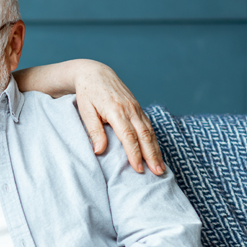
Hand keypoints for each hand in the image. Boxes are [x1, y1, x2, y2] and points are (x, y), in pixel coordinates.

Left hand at [71, 60, 163, 174]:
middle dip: (152, 156)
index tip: (138, 169)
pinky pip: (149, 125)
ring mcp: (136, 107)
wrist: (95, 73)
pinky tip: (156, 152)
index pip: (129, 137)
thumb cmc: (87, 94)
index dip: (134, 154)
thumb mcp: (85, 111)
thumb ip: (94, 131)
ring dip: (156, 150)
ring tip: (161, 167)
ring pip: (150, 131)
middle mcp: (130, 109)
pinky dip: (154, 140)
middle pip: (144, 136)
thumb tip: (99, 151)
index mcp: (116, 111)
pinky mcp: (137, 107)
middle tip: (158, 173)